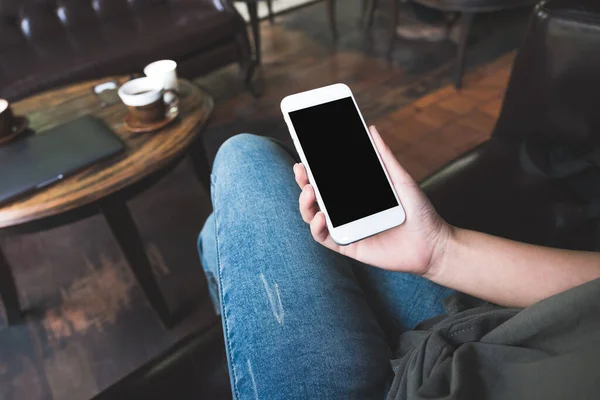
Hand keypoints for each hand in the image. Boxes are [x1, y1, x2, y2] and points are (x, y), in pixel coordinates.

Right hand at [293, 126, 450, 276]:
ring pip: (313, 215)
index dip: (313, 169)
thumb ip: (384, 157)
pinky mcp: (347, 245)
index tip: (305, 155)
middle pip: (315, 195)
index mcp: (355, 194)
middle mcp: (346, 210)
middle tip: (302, 168)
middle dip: (304, 181)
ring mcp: (345, 228)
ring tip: (310, 190)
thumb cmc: (420, 212)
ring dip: (306, 203)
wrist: (434, 244)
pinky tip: (321, 216)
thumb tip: (371, 129)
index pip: (328, 179)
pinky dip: (317, 227)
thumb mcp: (401, 179)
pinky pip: (324, 238)